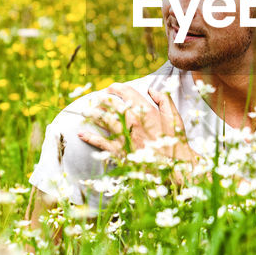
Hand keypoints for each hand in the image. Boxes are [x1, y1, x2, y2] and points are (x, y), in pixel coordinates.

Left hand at [77, 83, 198, 172]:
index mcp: (145, 109)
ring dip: (92, 113)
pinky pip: (100, 142)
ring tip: (86, 112)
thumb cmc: (174, 142)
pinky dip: (89, 137)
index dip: (115, 88)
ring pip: (102, 118)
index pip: (125, 91)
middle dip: (101, 99)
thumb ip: (164, 99)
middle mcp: (132, 119)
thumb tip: (151, 89)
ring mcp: (124, 134)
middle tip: (96, 99)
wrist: (174, 167)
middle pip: (110, 102)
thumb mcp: (174, 117)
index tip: (110, 89)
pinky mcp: (119, 149)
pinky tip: (81, 134)